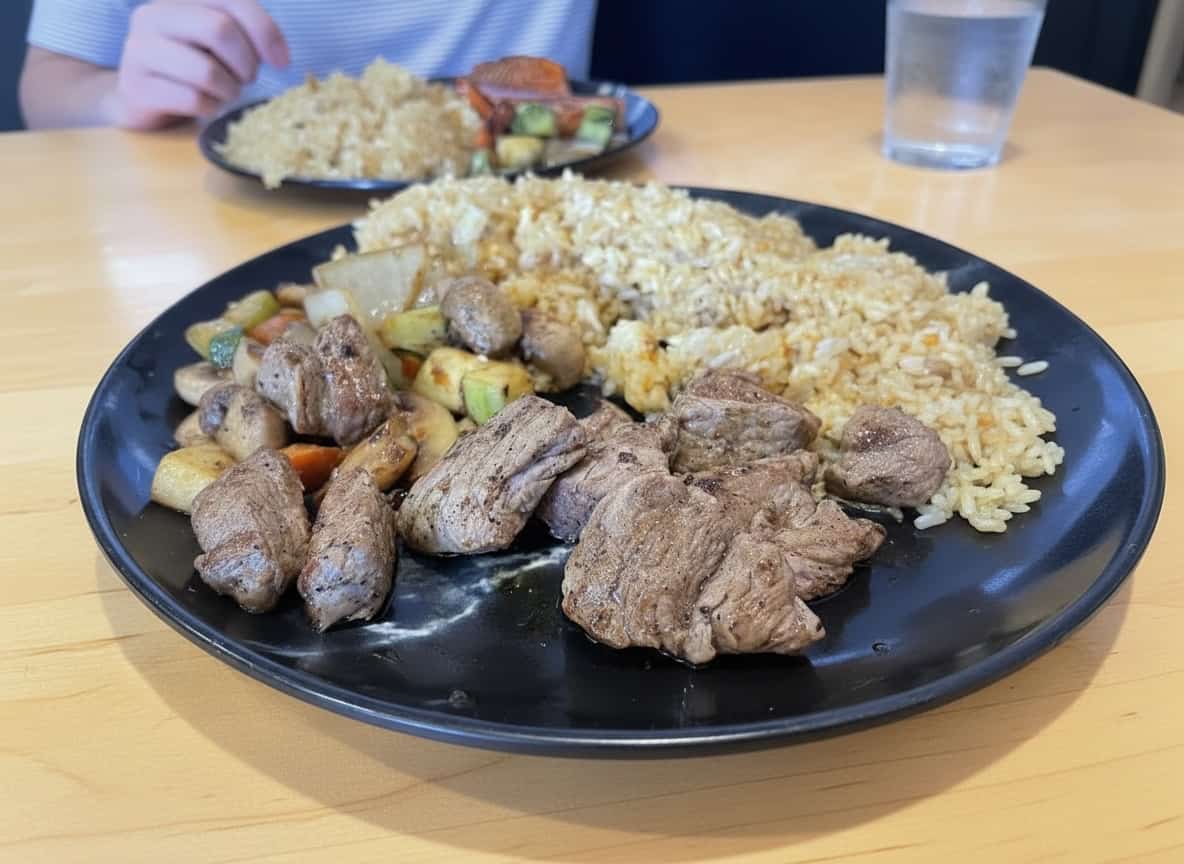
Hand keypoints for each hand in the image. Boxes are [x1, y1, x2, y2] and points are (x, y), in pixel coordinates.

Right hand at [112, 0, 288, 128]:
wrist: (141, 99)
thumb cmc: (191, 68)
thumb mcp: (218, 42)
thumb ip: (245, 33)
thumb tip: (278, 54)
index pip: (232, 0)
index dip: (265, 32)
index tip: (282, 62)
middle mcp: (153, 15)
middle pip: (219, 30)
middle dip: (245, 62)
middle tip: (247, 79)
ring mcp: (139, 50)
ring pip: (206, 71)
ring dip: (229, 90)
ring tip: (225, 92)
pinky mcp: (137, 86)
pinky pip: (193, 99)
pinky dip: (210, 107)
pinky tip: (205, 104)